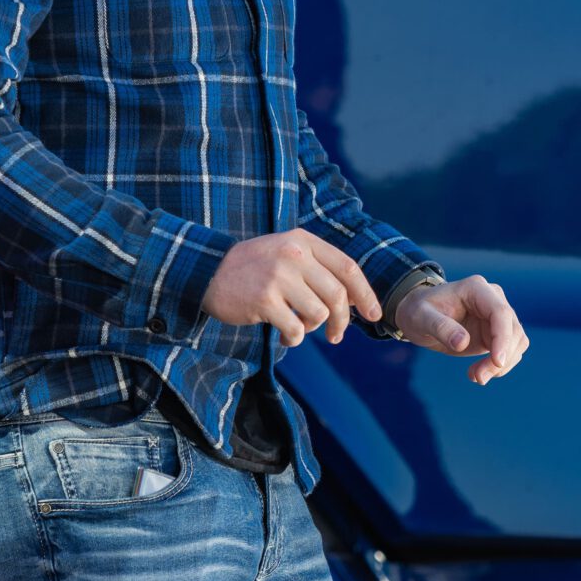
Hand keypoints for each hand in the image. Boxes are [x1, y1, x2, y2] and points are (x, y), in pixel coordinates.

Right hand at [202, 229, 382, 346]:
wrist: (207, 271)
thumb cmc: (252, 268)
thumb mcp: (285, 253)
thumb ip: (317, 269)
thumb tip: (353, 301)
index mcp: (303, 241)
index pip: (348, 267)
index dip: (365, 293)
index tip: (373, 314)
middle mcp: (294, 255)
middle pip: (337, 295)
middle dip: (342, 322)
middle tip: (335, 336)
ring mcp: (279, 276)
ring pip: (319, 314)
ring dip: (312, 329)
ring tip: (296, 328)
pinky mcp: (265, 300)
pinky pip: (296, 329)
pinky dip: (294, 339)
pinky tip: (283, 336)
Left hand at [398, 275, 528, 384]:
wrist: (418, 315)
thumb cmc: (418, 311)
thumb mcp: (420, 318)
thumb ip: (440, 327)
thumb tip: (463, 342)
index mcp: (476, 289)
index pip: (500, 312)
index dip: (503, 337)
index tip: (497, 362)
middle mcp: (492, 299)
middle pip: (513, 329)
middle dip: (501, 358)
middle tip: (478, 378)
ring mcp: (496, 316)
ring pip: (516, 342)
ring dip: (501, 365)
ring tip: (476, 377)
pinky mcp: (496, 332)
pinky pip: (509, 351)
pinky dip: (498, 367)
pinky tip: (476, 373)